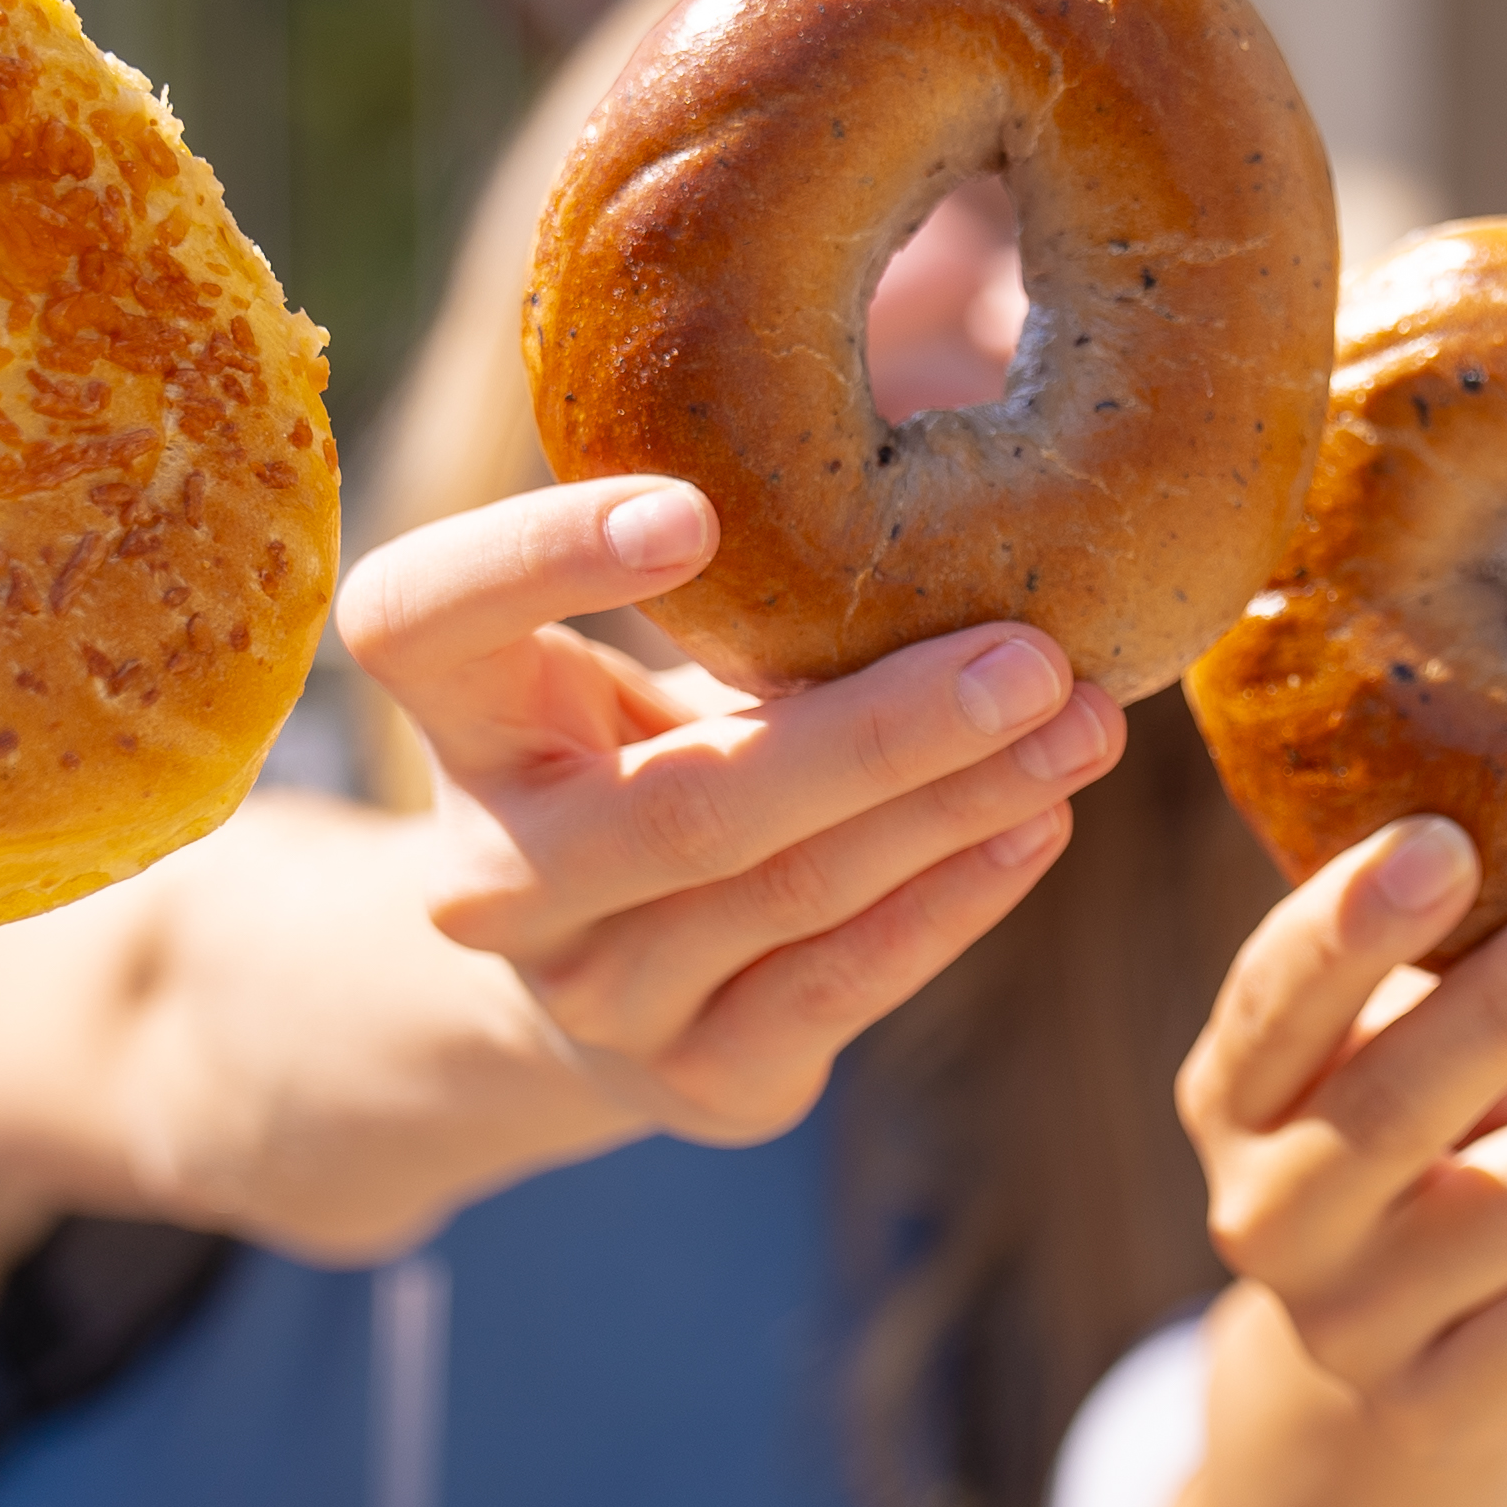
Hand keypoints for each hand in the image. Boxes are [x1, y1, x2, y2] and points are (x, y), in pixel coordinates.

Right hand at [337, 476, 1126, 1141]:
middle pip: (686, 800)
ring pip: (789, 892)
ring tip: (1085, 725)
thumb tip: (979, 425)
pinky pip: (838, 989)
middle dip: (886, 727)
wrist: (601, 989)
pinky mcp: (695, 1081)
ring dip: (959, 805)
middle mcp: (496, 871)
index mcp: (460, 719)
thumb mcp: (650, 663)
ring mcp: (590, 993)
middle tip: (1035, 651)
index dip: (540, 561)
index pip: (421, 619)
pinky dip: (953, 904)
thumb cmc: (659, 755)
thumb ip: (746, 588)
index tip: (693, 506)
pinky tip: (1039, 827)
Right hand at [1154, 821, 1506, 1506]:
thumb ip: (1459, 968)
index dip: (1353, 923)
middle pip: (1393, 1103)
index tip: (1443, 842)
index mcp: (1237, 1091)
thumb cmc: (1426, 1130)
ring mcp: (1339, 1324)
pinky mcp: (1426, 1415)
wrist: (1388, 1360)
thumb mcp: (1415, 1036)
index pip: (1275, 1000)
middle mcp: (1264, 1210)